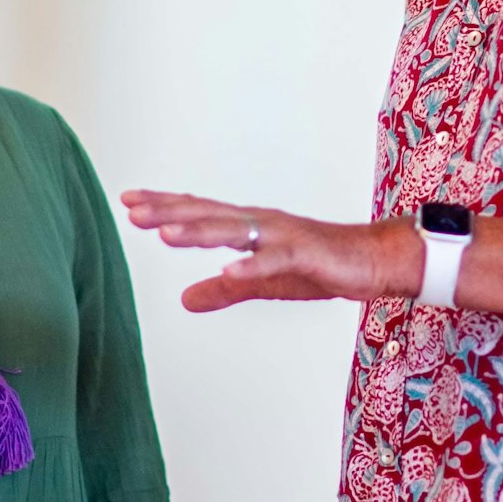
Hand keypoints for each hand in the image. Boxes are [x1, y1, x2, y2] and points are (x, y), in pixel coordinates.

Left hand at [120, 190, 419, 312]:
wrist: (373, 261)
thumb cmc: (320, 265)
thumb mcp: (264, 283)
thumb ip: (223, 290)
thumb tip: (184, 300)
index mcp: (249, 227)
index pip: (200, 213)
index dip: (165, 207)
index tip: (129, 201)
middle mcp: (261, 223)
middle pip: (208, 215)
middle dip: (170, 213)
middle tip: (133, 210)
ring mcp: (283, 236)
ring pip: (235, 232)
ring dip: (200, 232)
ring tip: (166, 234)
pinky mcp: (306, 255)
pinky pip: (275, 261)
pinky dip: (251, 266)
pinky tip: (229, 271)